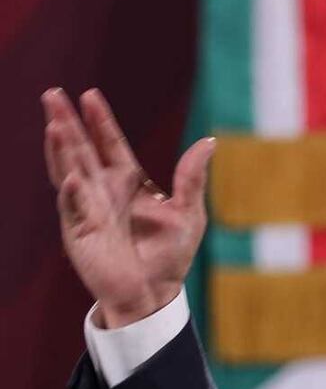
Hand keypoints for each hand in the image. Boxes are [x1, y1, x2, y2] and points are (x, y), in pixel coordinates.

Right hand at [42, 88, 214, 327]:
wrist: (154, 293)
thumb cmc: (170, 255)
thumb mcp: (188, 212)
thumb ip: (192, 177)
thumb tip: (210, 140)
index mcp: (129, 183)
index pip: (111, 145)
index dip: (101, 121)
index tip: (90, 95)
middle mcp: (104, 191)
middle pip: (81, 150)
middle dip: (67, 123)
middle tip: (53, 94)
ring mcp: (88, 209)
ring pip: (70, 171)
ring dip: (61, 149)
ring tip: (54, 124)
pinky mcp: (80, 232)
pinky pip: (75, 208)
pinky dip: (73, 192)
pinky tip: (72, 177)